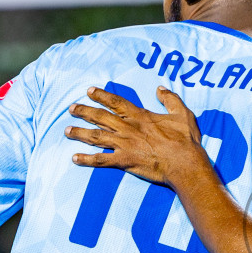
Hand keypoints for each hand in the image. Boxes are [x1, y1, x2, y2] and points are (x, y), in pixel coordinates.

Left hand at [65, 86, 205, 185]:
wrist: (185, 164)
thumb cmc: (185, 140)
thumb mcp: (182, 114)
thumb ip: (170, 99)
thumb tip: (160, 88)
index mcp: (140, 116)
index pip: (116, 102)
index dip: (101, 95)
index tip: (89, 91)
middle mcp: (128, 128)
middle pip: (100, 117)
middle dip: (84, 111)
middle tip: (71, 108)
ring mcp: (125, 145)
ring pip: (96, 136)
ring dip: (80, 133)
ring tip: (66, 130)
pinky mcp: (125, 161)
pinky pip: (101, 160)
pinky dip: (87, 159)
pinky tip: (74, 158)